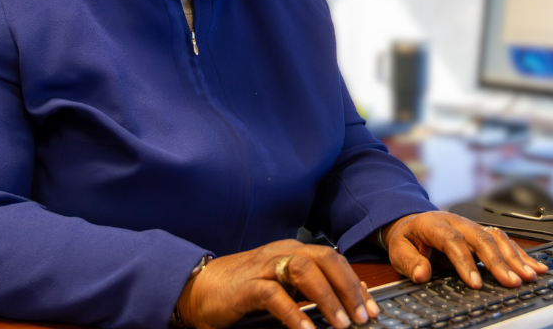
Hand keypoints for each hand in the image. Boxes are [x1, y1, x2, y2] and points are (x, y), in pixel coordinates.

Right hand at [177, 239, 379, 328]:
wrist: (201, 286)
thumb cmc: (243, 287)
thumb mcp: (280, 284)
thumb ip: (305, 287)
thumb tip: (340, 303)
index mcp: (291, 251)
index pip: (332, 259)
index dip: (354, 281)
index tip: (371, 306)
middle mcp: (281, 252)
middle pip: (323, 258)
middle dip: (347, 286)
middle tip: (363, 316)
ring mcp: (264, 267)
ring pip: (303, 269)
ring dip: (326, 297)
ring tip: (342, 324)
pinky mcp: (247, 286)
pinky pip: (274, 295)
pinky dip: (294, 313)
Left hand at [382, 211, 548, 287]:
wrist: (410, 223)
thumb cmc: (406, 238)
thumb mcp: (397, 249)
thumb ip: (408, 261)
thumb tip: (422, 273)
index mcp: (432, 223)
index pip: (451, 239)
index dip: (464, 261)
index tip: (475, 283)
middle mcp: (454, 221)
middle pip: (479, 236)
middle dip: (497, 260)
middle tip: (510, 281)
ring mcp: (469, 225)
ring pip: (495, 236)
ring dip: (513, 256)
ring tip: (527, 276)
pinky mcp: (480, 232)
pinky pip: (502, 240)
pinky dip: (519, 253)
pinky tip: (533, 267)